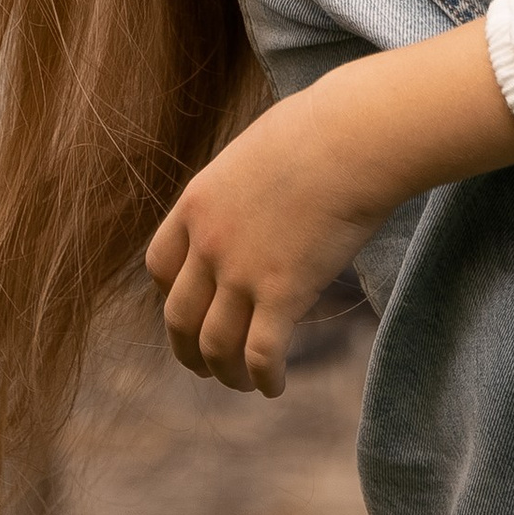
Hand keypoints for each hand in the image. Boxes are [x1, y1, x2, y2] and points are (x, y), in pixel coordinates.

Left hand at [145, 87, 386, 396]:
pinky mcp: (283, 292)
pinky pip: (261, 354)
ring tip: (246, 384)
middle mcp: (209, 243)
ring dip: (227, 374)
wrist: (355, 135)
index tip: (193, 308)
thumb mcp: (258, 150)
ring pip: (216, 346)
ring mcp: (242, 271)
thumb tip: (262, 192)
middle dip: (189, 351)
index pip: (159, 265)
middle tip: (207, 366)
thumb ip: (244, 184)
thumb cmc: (322, 128)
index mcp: (197, 202)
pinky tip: (275, 386)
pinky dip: (264, 378)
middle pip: (179, 317)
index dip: (172, 295)